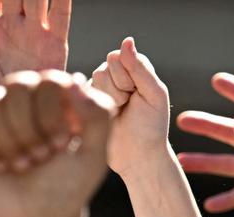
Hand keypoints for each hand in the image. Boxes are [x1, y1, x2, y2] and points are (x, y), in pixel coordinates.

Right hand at [0, 71, 113, 216]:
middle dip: (27, 128)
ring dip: (7, 141)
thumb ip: (98, 116)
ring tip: (20, 166)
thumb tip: (74, 82)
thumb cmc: (67, 188)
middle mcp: (27, 99)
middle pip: (17, 86)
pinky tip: (0, 167)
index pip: (49, 80)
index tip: (59, 147)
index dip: (51, 113)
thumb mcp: (94, 156)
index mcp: (58, 98)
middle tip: (39, 159)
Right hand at [88, 37, 169, 176]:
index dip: (126, 78)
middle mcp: (115, 75)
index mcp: (135, 68)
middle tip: (126, 107)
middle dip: (117, 91)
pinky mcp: (85, 104)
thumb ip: (140, 68)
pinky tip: (103, 119)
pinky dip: (93, 109)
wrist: (136, 157)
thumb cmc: (150, 127)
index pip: (118, 57)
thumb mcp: (153, 94)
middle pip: (103, 69)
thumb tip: (126, 41)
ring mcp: (98, 89)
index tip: (137, 96)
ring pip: (91, 82)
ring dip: (106, 101)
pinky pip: (80, 96)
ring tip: (116, 114)